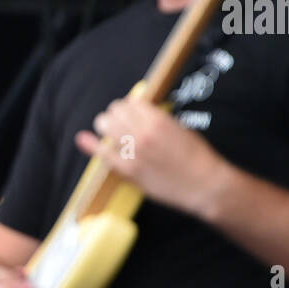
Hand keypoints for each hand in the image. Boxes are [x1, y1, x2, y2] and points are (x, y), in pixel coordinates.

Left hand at [75, 96, 226, 217]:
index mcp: (158, 119)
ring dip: (105, 126)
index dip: (128, 107)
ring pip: (106, 126)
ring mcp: (134, 151)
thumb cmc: (197, 157)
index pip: (130, 102)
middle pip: (115, 112)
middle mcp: (143, 132)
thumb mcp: (180, 128)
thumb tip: (140, 113)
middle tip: (118, 122)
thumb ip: (158, 119)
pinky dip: (91, 145)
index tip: (128, 111)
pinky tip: (83, 139)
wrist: (205, 185)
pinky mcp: (129, 170)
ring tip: (108, 130)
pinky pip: (103, 153)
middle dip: (115, 115)